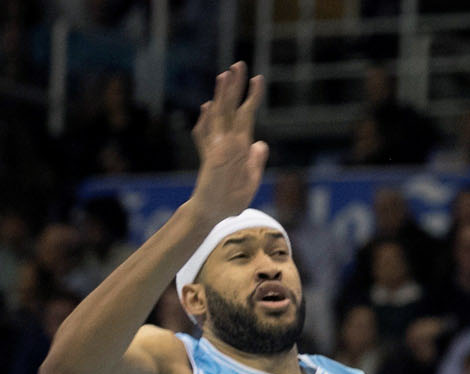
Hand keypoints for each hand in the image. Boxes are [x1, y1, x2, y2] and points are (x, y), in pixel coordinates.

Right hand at [190, 62, 267, 223]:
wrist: (213, 214)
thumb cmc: (230, 198)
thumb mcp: (251, 179)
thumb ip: (255, 160)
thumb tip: (260, 143)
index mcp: (239, 146)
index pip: (246, 116)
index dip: (252, 97)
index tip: (258, 78)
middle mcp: (227, 143)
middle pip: (231, 109)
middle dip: (235, 87)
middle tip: (238, 64)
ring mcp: (218, 150)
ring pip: (220, 117)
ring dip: (223, 96)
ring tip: (225, 75)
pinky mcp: (212, 160)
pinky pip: (208, 138)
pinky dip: (208, 122)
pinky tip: (209, 107)